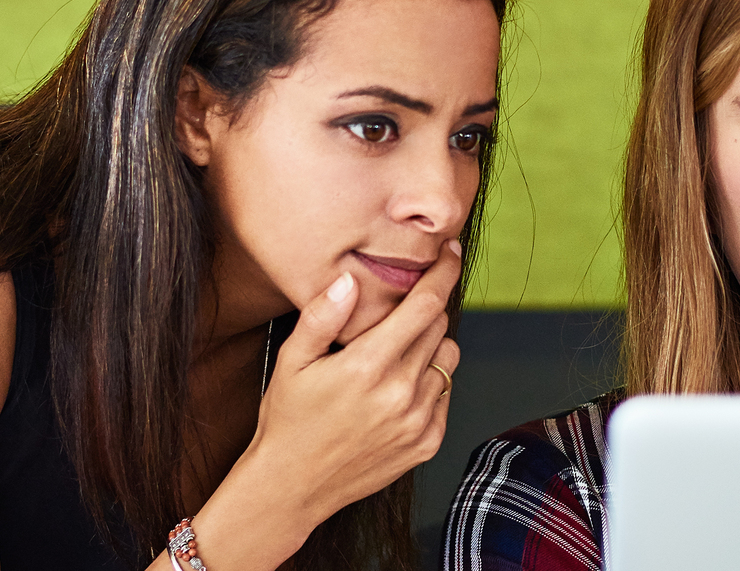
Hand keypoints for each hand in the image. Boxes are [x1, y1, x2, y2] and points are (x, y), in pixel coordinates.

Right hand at [169, 240, 462, 570]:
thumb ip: (322, 317)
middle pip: (439, 326)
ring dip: (431, 347)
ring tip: (394, 356)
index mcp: (368, 366)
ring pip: (448, 360)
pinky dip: (430, 383)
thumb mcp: (292, 361)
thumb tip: (349, 281)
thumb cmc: (289, 420)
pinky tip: (396, 389)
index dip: (443, 273)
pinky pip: (445, 395)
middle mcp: (400, 393)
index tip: (450, 253)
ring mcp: (418, 421)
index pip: (426, 305)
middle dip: (427, 309)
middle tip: (401, 312)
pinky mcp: (427, 443)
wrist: (293, 485)